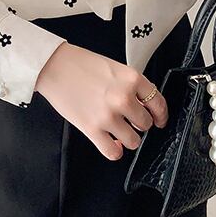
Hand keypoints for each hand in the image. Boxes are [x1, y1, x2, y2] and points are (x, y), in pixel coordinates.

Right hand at [34, 42, 167, 160]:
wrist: (54, 67)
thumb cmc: (81, 64)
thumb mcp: (114, 67)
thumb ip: (131, 85)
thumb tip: (143, 104)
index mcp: (131, 79)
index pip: (158, 103)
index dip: (161, 115)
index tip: (159, 120)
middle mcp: (123, 98)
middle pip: (146, 124)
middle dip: (139, 124)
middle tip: (130, 120)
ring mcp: (108, 116)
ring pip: (134, 141)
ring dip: (129, 137)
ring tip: (119, 130)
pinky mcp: (92, 129)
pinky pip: (113, 152)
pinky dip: (116, 150)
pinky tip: (112, 143)